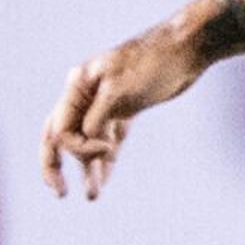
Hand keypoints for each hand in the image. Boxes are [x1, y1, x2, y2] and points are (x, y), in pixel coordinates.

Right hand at [44, 23, 206, 198]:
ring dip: (88, 168)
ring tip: (91, 196)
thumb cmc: (153, 63)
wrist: (187, 48)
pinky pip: (109, 137)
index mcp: (78, 84)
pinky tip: (104, 179)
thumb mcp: (121, 91)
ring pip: (87, 140)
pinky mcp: (125, 108)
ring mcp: (105, 101)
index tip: (106, 148)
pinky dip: (107, 159)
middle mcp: (86, 93)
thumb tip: (84, 143)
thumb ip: (98, 118)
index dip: (79, 147)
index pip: (60, 128)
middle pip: (61, 134)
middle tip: (60, 193)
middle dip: (57, 165)